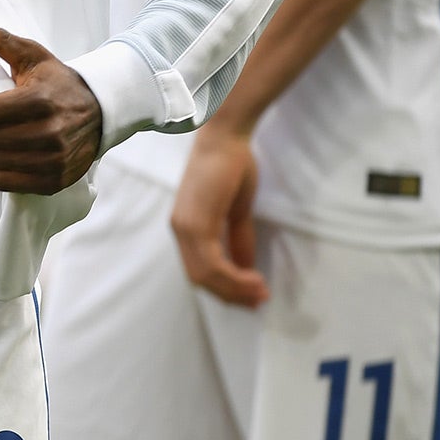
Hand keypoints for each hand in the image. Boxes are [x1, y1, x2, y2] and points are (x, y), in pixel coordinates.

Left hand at [0, 14, 102, 193]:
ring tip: (7, 136)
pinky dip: (3, 171)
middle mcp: (48, 132)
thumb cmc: (59, 82)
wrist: (101, 110)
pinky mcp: (55, 180)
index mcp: (38, 100)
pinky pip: (6, 183)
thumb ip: (1, 40)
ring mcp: (53, 160)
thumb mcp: (32, 56)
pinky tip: (13, 155)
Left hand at [171, 122, 266, 306]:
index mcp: (186, 227)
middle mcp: (179, 230)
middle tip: (258, 301)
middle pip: (200, 278)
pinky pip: (211, 263)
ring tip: (260, 293)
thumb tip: (246, 268)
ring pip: (205, 275)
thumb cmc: (232, 168)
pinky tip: (254, 279)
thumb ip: (237, 239)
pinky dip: (233, 277)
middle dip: (230, 295)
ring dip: (234, 290)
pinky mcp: (195, 223)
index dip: (224, 288)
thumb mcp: (236, 212)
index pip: (199, 270)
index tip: (251, 297)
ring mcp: (184, 227)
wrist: (226, 138)